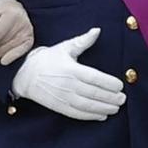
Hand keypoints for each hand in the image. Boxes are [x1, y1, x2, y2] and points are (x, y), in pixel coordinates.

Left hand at [0, 0, 34, 67]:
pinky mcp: (29, 40)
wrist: (16, 9)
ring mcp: (27, 32)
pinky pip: (21, 51)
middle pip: (2, 43)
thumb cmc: (2, 12)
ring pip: (9, 48)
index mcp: (12, 13)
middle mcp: (22, 23)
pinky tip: (3, 62)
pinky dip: (12, 56)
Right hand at [12, 29, 128, 121]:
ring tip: (116, 108)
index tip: (120, 86)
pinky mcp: (60, 107)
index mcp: (72, 69)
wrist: (25, 75)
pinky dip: (91, 116)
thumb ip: (83, 41)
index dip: (109, 83)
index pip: (95, 78)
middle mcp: (69, 85)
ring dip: (104, 108)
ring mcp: (64, 97)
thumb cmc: (47, 59)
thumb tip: (97, 30)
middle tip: (123, 99)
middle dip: (111, 98)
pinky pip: (78, 114)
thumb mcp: (65, 47)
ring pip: (88, 106)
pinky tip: (102, 116)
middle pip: (94, 93)